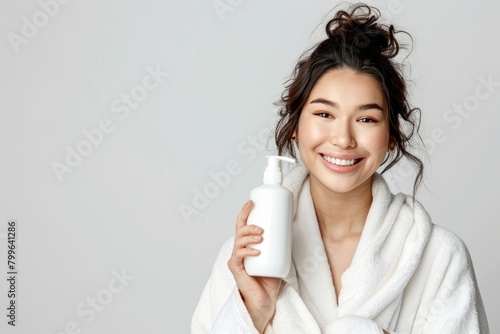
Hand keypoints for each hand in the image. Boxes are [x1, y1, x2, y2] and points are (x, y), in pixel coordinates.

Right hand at [228, 201, 281, 332]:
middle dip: (249, 224)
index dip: (245, 211)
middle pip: (239, 229)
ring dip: (249, 235)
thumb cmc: (270, 279)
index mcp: (247, 243)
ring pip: (238, 241)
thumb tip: (292, 224)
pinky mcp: (236, 268)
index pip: (243, 223)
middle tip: (262, 227)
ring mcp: (237, 258)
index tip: (252, 201)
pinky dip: (248, 251)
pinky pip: (239, 256)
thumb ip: (282, 242)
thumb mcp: (279, 255)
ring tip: (261, 236)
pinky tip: (257, 251)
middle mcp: (239, 248)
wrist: (265, 300)